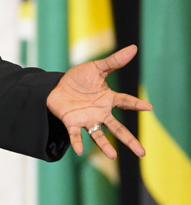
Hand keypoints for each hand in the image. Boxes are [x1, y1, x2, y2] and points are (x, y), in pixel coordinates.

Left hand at [46, 43, 151, 158]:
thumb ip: (113, 62)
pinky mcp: (71, 123)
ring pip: (98, 135)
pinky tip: (79, 151)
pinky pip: (75, 134)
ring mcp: (86, 119)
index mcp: (107, 100)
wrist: (56, 87)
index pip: (125, 102)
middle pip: (117, 128)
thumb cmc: (78, 79)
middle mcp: (100, 113)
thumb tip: (133, 48)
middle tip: (142, 153)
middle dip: (129, 140)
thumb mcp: (96, 68)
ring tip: (113, 156)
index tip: (149, 107)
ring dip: (105, 146)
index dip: (136, 104)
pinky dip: (77, 142)